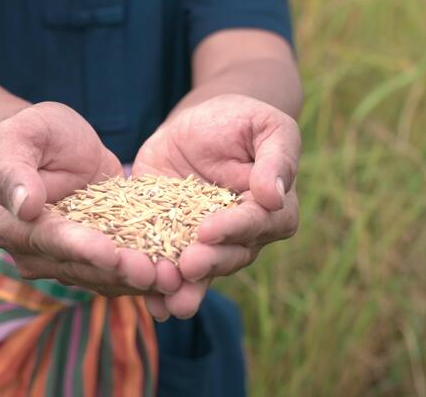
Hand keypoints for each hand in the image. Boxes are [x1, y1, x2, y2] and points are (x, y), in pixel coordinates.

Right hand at [0, 102, 157, 295]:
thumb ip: (15, 169)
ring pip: (101, 278)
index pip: (48, 239)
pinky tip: (176, 277)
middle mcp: (32, 252)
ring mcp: (62, 260)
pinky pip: (118, 274)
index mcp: (8, 225)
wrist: (56, 145)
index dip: (80, 248)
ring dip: (136, 281)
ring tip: (172, 279)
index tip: (111, 253)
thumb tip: (25, 207)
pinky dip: (146, 278)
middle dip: (118, 272)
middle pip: (78, 267)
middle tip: (155, 273)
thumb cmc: (35, 132)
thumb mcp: (20, 135)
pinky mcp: (93, 259)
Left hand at [132, 94, 300, 318]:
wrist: (198, 124)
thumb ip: (277, 158)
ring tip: (168, 301)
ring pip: (201, 273)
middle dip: (208, 264)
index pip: (256, 223)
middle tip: (187, 267)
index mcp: (270, 210)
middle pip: (229, 256)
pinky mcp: (173, 242)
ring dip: (185, 289)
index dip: (233, 228)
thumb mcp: (264, 126)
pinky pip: (168, 268)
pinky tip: (148, 303)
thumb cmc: (239, 121)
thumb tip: (274, 196)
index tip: (208, 230)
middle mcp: (241, 236)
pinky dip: (158, 288)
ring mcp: (207, 244)